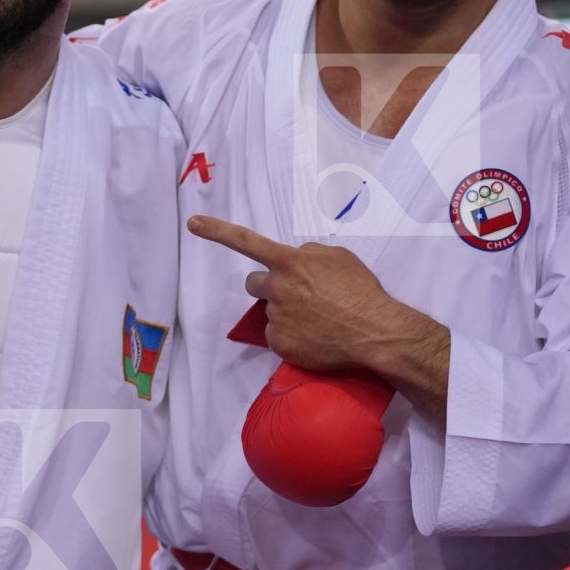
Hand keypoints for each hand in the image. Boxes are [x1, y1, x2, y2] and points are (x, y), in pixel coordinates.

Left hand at [188, 215, 450, 417]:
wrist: (376, 332)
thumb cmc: (361, 290)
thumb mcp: (338, 258)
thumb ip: (309, 254)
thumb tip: (295, 258)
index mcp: (289, 262)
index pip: (246, 241)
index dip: (217, 231)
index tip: (192, 223)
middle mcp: (277, 288)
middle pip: (254, 284)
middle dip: (268, 287)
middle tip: (296, 295)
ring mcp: (277, 318)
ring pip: (270, 312)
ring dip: (285, 313)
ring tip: (317, 319)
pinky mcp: (281, 345)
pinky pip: (278, 338)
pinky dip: (292, 338)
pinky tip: (315, 337)